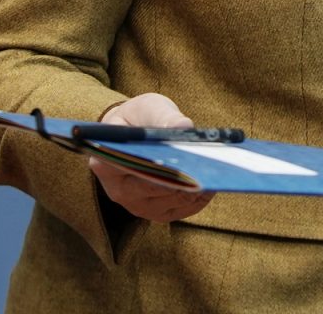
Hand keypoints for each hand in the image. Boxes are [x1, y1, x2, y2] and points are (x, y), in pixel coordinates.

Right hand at [88, 93, 215, 222]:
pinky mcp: (155, 212)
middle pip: (155, 187)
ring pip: (172, 201)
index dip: (157, 164)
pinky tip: (212, 183)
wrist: (133, 135)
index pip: (129, 168)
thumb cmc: (139, 119)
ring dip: (195, 188)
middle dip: (183, 176)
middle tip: (210, 165)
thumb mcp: (149, 108)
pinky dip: (199, 198)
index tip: (181, 158)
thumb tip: (184, 126)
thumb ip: (164, 117)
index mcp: (106, 161)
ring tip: (216, 170)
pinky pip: (181, 210)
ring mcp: (136, 205)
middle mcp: (117, 190)